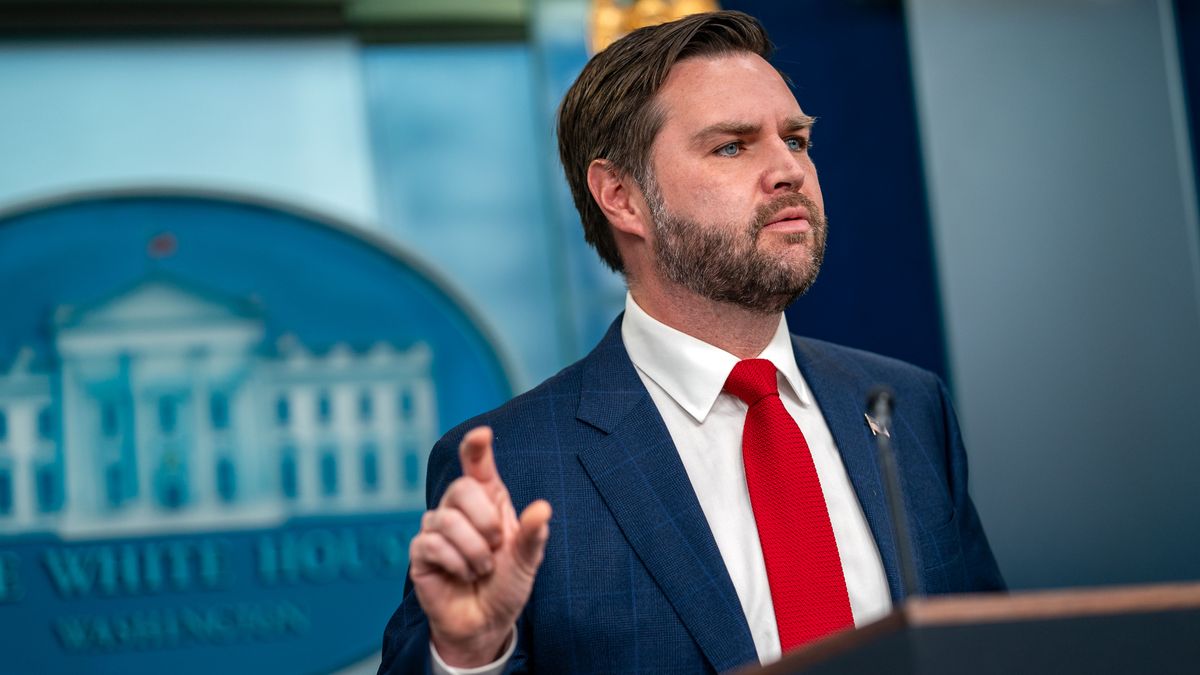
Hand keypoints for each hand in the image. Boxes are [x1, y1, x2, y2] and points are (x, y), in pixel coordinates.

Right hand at [409, 426, 551, 667]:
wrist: (485, 623)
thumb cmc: (506, 585)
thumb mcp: (527, 560)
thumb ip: (533, 534)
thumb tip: (543, 508)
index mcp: (488, 501)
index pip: (477, 465)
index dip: (476, 447)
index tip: (482, 434)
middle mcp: (459, 509)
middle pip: (461, 488)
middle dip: (485, 520)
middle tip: (496, 547)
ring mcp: (436, 529)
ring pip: (447, 519)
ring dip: (474, 551)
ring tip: (482, 569)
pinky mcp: (420, 552)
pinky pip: (433, 544)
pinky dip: (457, 563)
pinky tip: (463, 575)